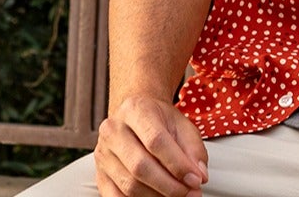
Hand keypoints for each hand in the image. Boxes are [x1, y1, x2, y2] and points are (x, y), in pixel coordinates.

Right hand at [94, 94, 208, 196]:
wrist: (136, 115)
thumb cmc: (160, 120)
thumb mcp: (182, 125)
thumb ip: (194, 150)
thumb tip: (199, 176)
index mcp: (135, 110)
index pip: (155, 141)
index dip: (178, 165)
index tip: (196, 179)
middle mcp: (113, 130)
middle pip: (140, 166)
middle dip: (169, 186)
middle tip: (190, 193)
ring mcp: (103, 154)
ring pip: (129, 185)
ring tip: (178, 196)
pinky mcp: (100, 174)